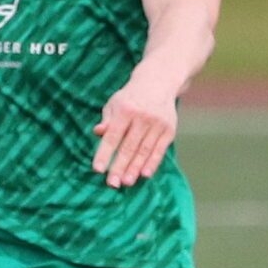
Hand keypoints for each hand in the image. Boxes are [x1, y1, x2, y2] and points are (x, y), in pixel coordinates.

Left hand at [93, 70, 181, 188]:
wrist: (158, 83)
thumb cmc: (130, 98)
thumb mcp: (114, 104)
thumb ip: (107, 120)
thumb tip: (97, 133)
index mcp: (124, 110)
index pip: (112, 136)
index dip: (104, 153)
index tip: (97, 169)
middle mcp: (142, 117)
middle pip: (129, 146)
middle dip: (119, 166)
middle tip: (112, 183)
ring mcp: (157, 123)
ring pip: (144, 150)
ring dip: (135, 168)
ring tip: (126, 182)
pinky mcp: (169, 129)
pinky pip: (160, 149)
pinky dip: (152, 162)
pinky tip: (145, 174)